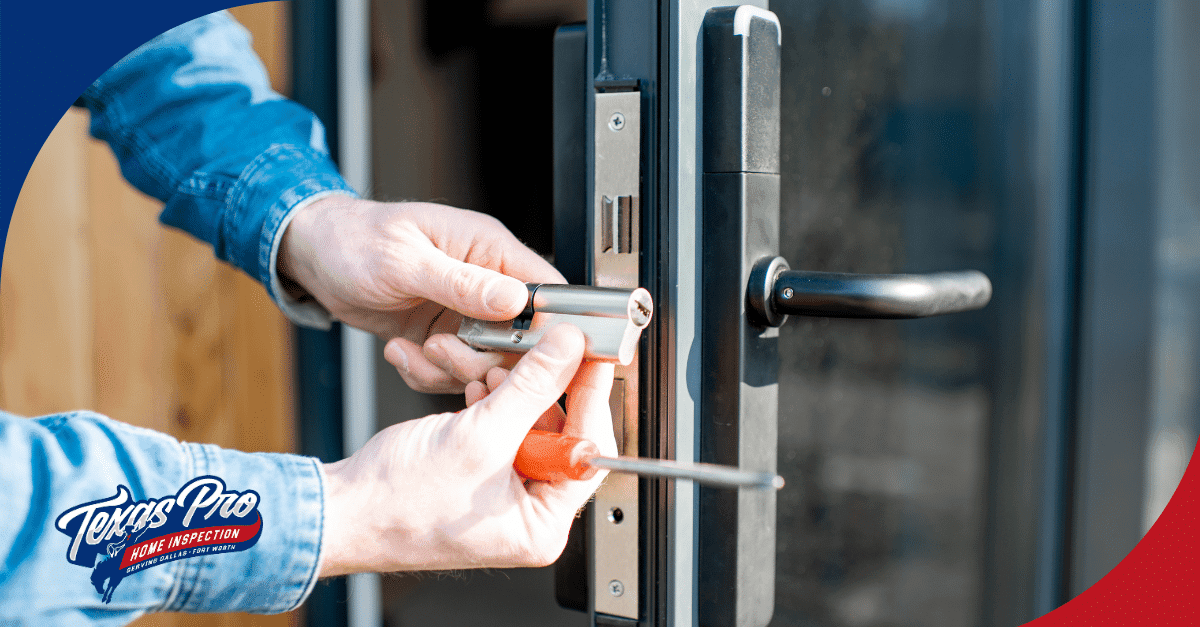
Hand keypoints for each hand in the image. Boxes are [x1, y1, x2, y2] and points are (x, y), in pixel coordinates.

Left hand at [278, 194, 564, 392]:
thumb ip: (463, 282)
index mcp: (489, 248)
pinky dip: (426, 374)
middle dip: (483, 358)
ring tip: (414, 350)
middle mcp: (485, 282)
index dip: (548, 328)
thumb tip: (516, 299)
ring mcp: (465, 313)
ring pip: (486, 362)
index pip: (547, 290)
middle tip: (442, 350)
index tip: (527, 355)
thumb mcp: (405, 261)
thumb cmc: (354, 239)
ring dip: (448, 369)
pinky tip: (400, 351)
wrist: (314, 256)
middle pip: (520, 339)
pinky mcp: (443, 336)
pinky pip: (452, 371)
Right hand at [318, 325, 616, 574]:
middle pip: (560, 431)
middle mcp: (529, 511)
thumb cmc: (397, 504)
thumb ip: (532, 387)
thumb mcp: (479, 436)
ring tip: (488, 368)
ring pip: (527, 421)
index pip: (588, 451)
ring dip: (508, 388)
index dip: (590, 397)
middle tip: (541, 350)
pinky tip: (474, 384)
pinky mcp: (480, 471)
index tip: (592, 357)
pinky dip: (489, 400)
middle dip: (538, 388)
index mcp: (542, 524)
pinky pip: (500, 425)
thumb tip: (568, 351)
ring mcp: (504, 491)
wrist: (341, 509)